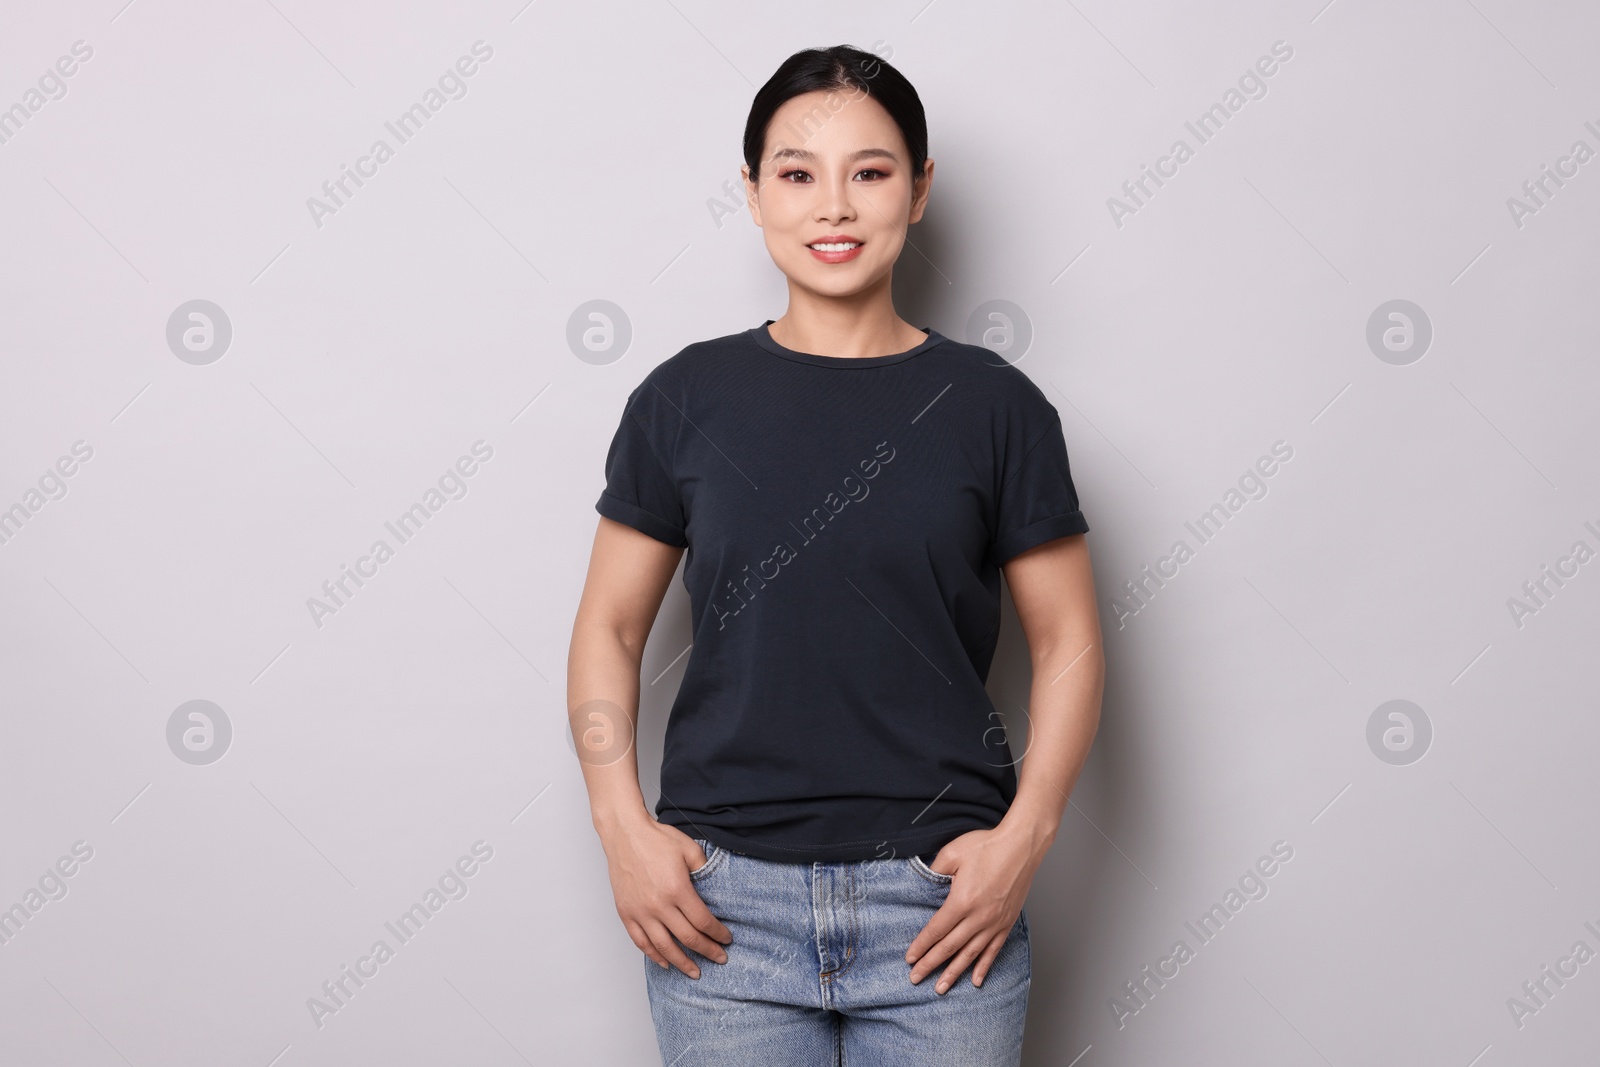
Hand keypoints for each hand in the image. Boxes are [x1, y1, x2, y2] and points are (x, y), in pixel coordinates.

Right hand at [601, 817, 731, 978]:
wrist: (625, 834)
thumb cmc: (657, 839)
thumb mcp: (689, 849)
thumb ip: (705, 871)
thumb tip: (716, 890)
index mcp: (678, 889)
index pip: (703, 921)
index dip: (718, 934)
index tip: (727, 939)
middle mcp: (659, 905)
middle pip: (688, 938)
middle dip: (707, 951)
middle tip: (720, 958)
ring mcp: (640, 912)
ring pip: (664, 947)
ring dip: (682, 962)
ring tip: (695, 972)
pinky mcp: (626, 913)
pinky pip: (641, 942)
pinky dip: (654, 955)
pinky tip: (665, 962)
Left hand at [905, 823, 1044, 992]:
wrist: (1021, 846)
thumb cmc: (987, 846)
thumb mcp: (952, 853)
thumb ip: (935, 871)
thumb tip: (923, 882)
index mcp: (961, 901)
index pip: (936, 930)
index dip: (921, 946)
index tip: (909, 959)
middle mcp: (978, 917)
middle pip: (949, 947)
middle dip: (930, 965)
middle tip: (915, 978)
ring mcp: (994, 923)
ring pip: (970, 954)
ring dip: (954, 972)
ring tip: (940, 988)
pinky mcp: (1007, 922)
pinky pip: (993, 951)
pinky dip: (984, 967)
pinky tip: (976, 980)